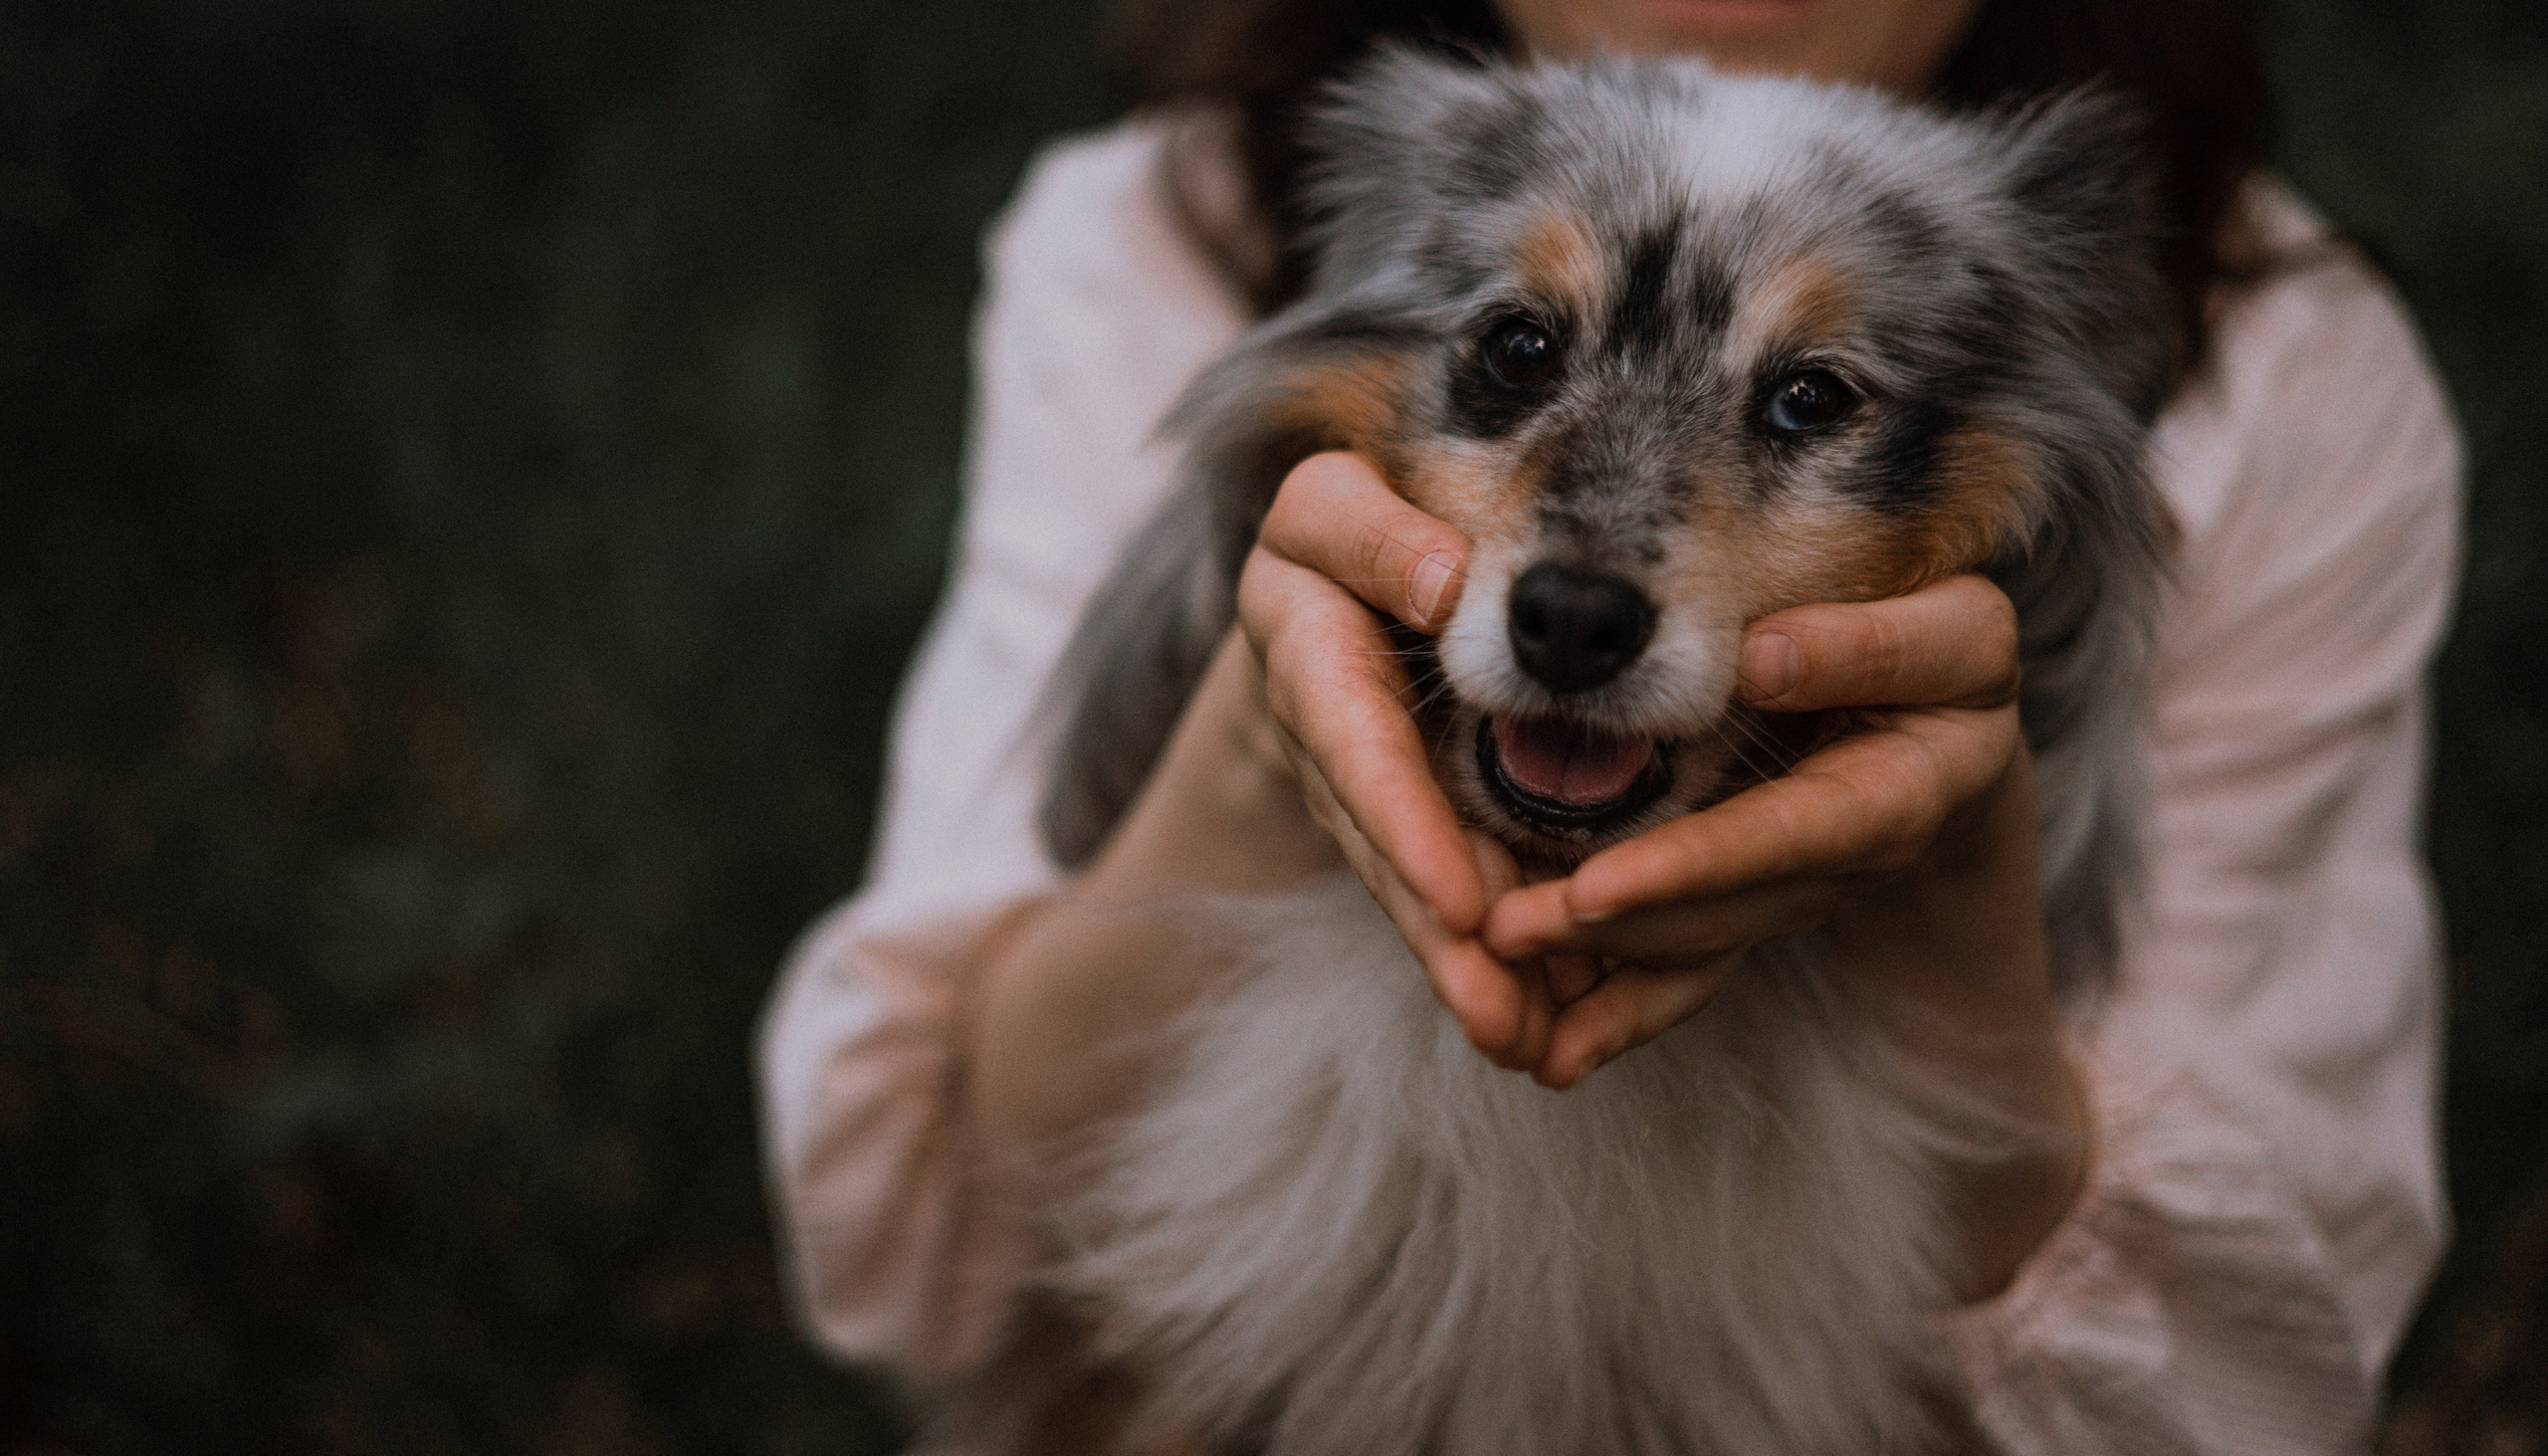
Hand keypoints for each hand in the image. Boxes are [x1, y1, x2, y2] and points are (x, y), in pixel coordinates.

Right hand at [1235, 452, 1558, 1069]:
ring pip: (1410, 886)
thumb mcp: (1335, 502)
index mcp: (1305, 648)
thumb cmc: (1352, 524)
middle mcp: (1324, 740)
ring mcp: (1358, 790)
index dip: (1406, 830)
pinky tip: (1540, 1017)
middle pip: (1385, 850)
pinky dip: (1483, 951)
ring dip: (1465, 970)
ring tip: (1526, 1042)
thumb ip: (1374, 536)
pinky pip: (1439, 887)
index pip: (1356, 748)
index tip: (1464, 905)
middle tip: (1503, 1020)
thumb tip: (1446, 587)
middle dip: (1441, 939)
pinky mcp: (1401, 820)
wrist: (1329, 575)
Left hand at [1482, 574, 2050, 1087]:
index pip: (1781, 838)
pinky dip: (1617, 1005)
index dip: (1691, 869)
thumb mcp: (1951, 637)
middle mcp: (1836, 868)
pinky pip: (1684, 965)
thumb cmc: (1945, 665)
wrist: (1956, 738)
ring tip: (1491, 968)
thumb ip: (1871, 648)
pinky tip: (1549, 1047)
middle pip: (1718, 913)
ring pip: (1690, 947)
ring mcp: (1787, 896)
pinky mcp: (1746, 905)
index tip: (1595, 890)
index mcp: (1893, 799)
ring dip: (1593, 970)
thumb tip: (1761, 660)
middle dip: (1609, 929)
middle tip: (1500, 932)